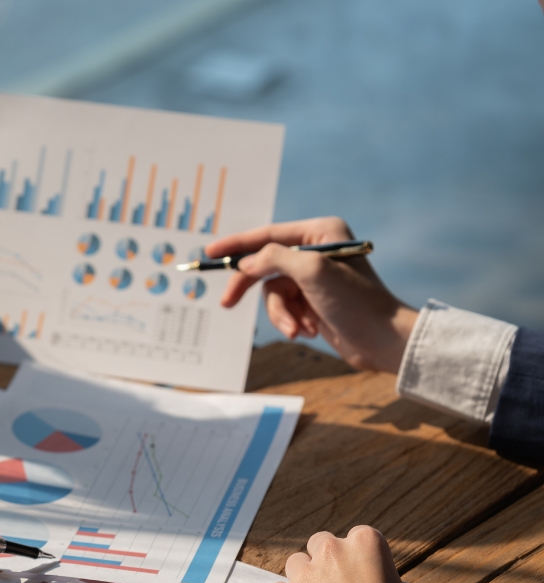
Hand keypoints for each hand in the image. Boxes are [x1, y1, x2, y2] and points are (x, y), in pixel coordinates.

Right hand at [210, 216, 418, 372]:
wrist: (382, 339)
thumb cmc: (354, 301)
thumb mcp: (311, 271)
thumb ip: (274, 258)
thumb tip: (247, 263)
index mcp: (321, 233)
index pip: (268, 234)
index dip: (237, 244)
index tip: (211, 252)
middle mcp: (316, 251)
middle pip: (265, 264)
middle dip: (251, 287)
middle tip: (227, 302)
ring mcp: (313, 278)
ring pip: (272, 292)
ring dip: (282, 313)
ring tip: (299, 328)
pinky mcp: (312, 301)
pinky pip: (284, 308)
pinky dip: (291, 321)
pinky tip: (310, 330)